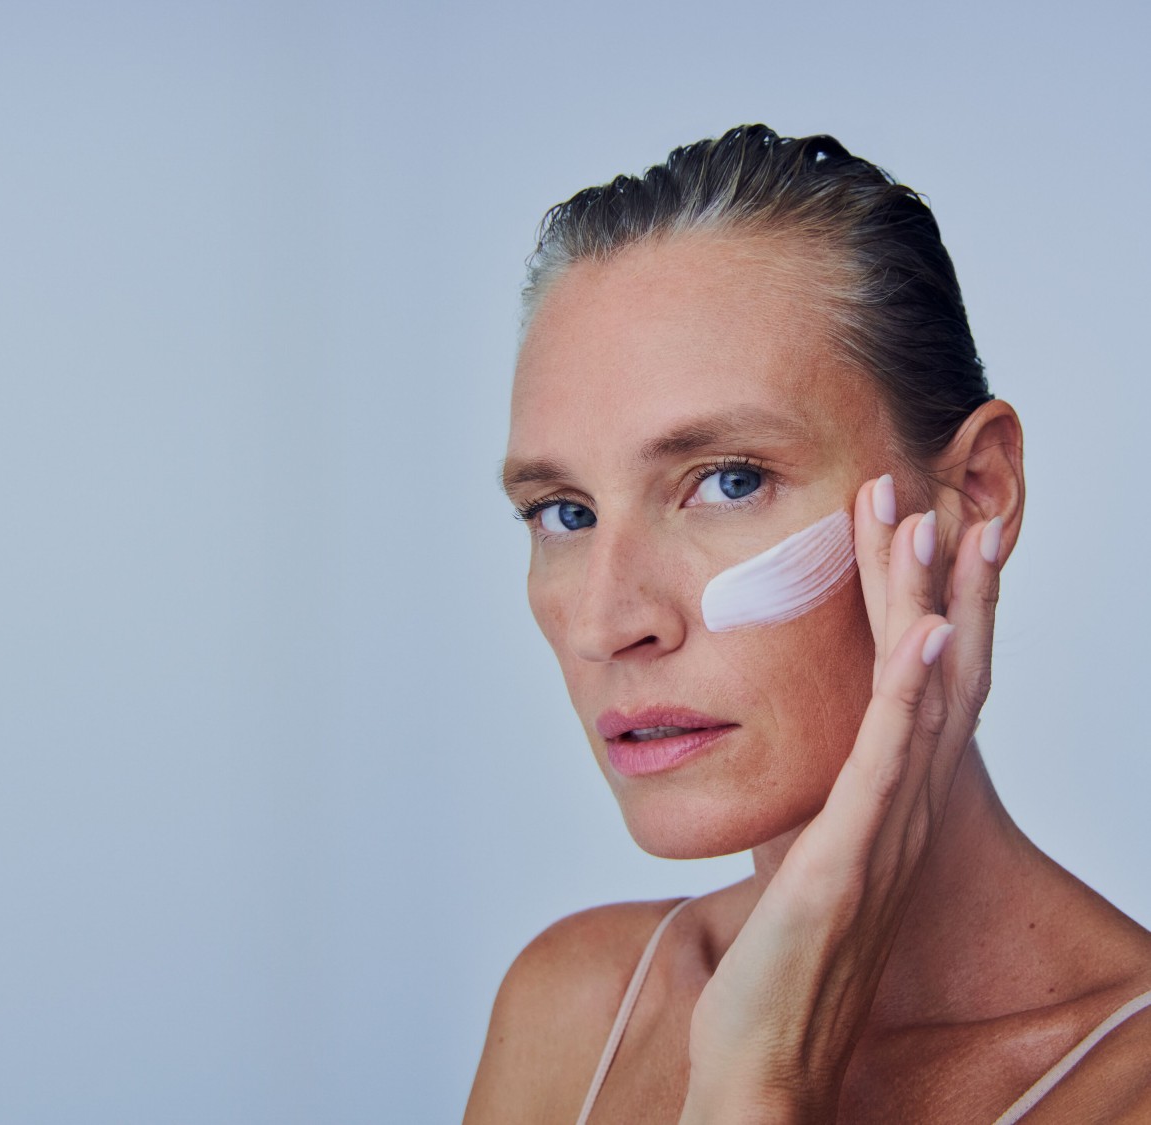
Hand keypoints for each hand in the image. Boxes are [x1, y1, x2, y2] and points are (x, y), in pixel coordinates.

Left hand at [677, 476, 1003, 1123]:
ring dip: (931, 607)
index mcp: (889, 806)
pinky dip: (911, 696)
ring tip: (934, 525)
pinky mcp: (850, 858)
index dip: (926, 603)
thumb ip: (817, 814)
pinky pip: (889, 764)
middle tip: (931, 491)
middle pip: (938, 673)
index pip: (918, 685)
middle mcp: (903, 810)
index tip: (915, 529)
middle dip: (937, 580)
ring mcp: (884, 832)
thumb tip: (800, 775)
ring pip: (922, 696)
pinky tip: (927, 636)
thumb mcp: (805, 866)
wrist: (771, 1061)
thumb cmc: (783, 971)